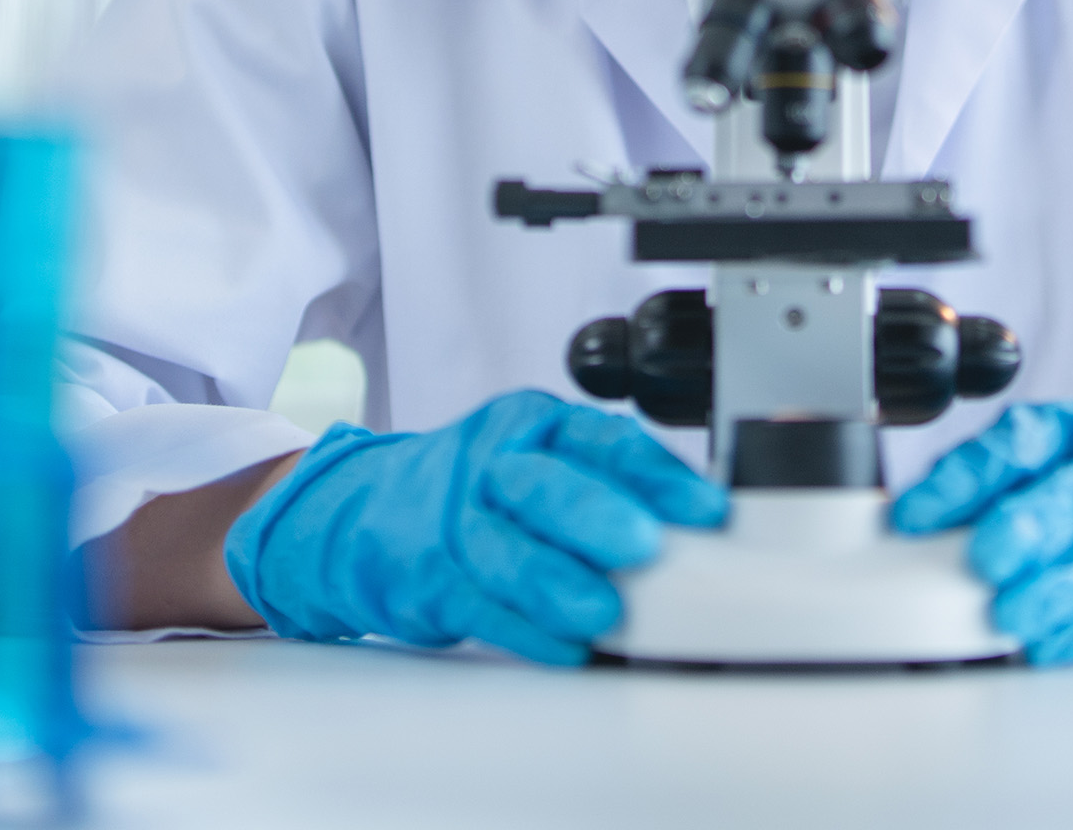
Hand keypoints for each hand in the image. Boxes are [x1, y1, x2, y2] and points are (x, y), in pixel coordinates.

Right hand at [223, 389, 727, 665]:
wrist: (366, 511)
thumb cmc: (478, 490)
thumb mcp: (541, 461)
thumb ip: (610, 486)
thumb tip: (703, 531)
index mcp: (534, 425)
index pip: (603, 441)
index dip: (656, 476)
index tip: (705, 509)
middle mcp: (492, 463)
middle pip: (542, 484)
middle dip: (595, 515)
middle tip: (642, 546)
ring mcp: (452, 520)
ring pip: (505, 552)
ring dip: (559, 586)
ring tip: (605, 614)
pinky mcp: (427, 577)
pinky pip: (478, 606)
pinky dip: (525, 631)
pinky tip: (564, 647)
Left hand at [889, 400, 1072, 664]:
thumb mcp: (1068, 457)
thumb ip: (1001, 483)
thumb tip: (919, 522)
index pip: (1019, 443)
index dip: (964, 478)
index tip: (914, 514)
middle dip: (1027, 524)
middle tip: (984, 558)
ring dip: (1055, 589)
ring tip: (1009, 616)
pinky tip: (1048, 644)